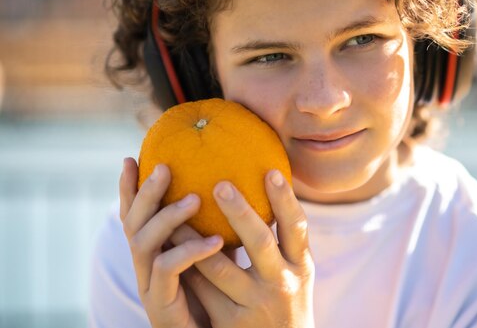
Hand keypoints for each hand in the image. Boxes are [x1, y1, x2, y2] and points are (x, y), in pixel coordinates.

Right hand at [119, 158, 223, 327]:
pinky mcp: (162, 306)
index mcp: (154, 253)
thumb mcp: (217, 258)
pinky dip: (188, 251)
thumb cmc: (221, 299)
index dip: (129, 188)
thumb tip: (238, 190)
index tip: (132, 157)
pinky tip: (215, 240)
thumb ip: (218, 228)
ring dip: (167, 217)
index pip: (134, 215)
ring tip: (194, 199)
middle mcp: (146, 267)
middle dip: (144, 192)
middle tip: (164, 166)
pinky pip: (167, 272)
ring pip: (143, 243)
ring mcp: (150, 286)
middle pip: (132, 223)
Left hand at [169, 170, 315, 327]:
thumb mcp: (295, 273)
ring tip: (177, 210)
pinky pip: (202, 291)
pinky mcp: (230, 324)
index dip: (285, 199)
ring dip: (193, 237)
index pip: (297, 227)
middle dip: (239, 211)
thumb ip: (284, 241)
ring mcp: (255, 305)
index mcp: (301, 266)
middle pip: (259, 241)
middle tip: (219, 184)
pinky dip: (186, 266)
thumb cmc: (286, 301)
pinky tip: (170, 248)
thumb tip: (270, 185)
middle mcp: (281, 284)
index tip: (270, 170)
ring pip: (218, 267)